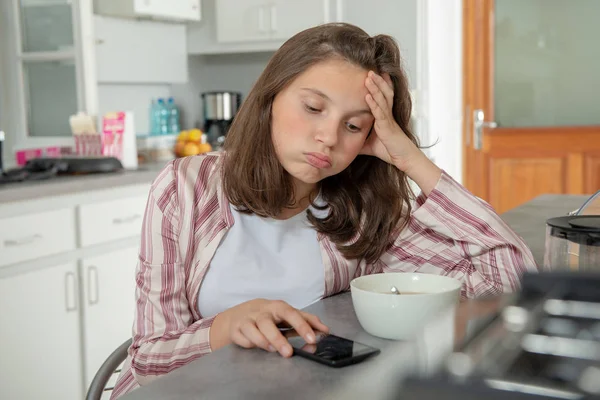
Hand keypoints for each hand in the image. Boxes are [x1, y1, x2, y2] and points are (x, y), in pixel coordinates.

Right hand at [210, 299, 328, 357]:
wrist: (238, 315)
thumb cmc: (268, 315)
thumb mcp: (286, 315)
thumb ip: (306, 321)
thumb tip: (325, 330)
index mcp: (277, 307)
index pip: (291, 314)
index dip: (302, 326)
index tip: (312, 338)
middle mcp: (261, 312)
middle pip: (268, 323)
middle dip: (278, 338)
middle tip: (289, 353)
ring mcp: (247, 320)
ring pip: (252, 330)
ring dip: (263, 341)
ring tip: (273, 350)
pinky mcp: (235, 329)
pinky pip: (242, 339)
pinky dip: (249, 344)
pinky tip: (254, 345)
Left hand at [361, 71, 441, 194]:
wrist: (403, 159)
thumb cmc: (390, 151)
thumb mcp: (370, 145)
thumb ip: (360, 141)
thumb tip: (347, 143)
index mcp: (385, 117)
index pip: (383, 97)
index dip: (380, 86)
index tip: (374, 75)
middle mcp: (387, 115)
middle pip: (384, 94)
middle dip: (377, 82)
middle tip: (370, 70)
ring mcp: (388, 120)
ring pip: (382, 99)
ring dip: (375, 87)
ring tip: (369, 76)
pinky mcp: (387, 127)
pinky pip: (380, 112)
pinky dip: (373, 103)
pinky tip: (367, 95)